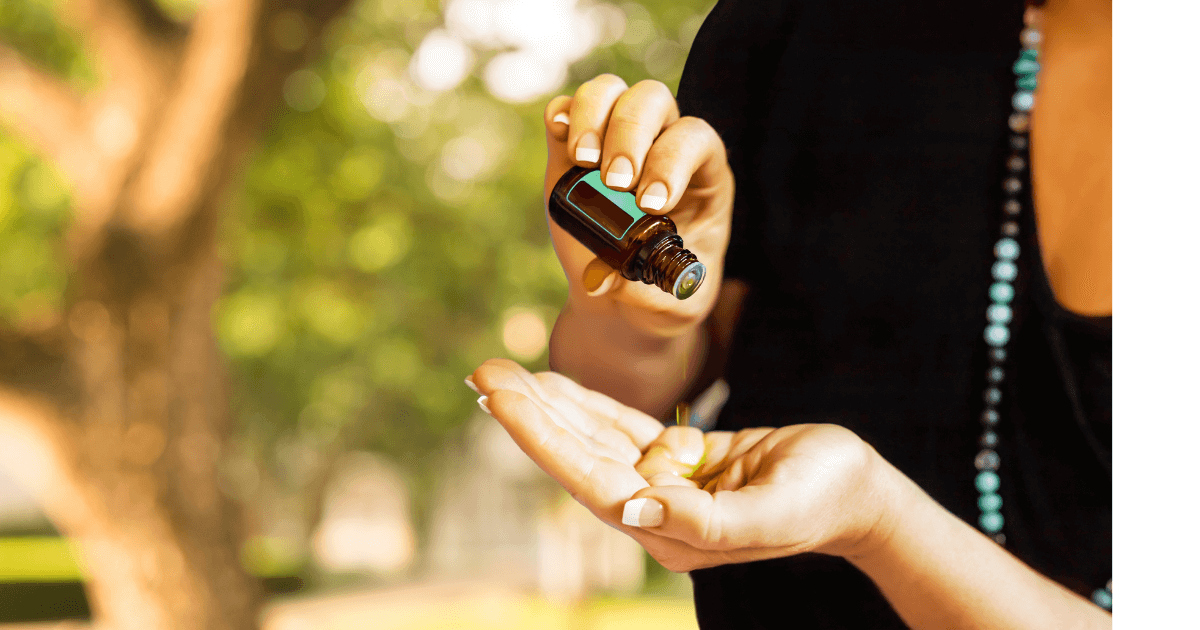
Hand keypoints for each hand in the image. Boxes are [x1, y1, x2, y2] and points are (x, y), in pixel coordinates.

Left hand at [468, 359, 899, 572]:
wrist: (858, 492)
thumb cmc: (822, 500)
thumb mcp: (772, 513)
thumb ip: (703, 520)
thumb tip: (634, 506)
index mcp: (669, 531)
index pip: (589, 480)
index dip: (541, 437)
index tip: (499, 400)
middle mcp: (655, 511)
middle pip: (578, 455)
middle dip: (529, 414)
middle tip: (481, 373)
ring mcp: (664, 483)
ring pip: (593, 437)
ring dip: (548, 404)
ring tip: (499, 372)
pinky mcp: (679, 458)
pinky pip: (622, 427)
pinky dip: (587, 405)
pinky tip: (551, 386)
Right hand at [542, 75, 734, 335]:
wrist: (622, 301)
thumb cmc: (659, 298)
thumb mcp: (673, 305)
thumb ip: (656, 291)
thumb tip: (613, 279)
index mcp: (703, 177)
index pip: (696, 139)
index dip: (673, 161)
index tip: (650, 204)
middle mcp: (663, 145)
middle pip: (653, 102)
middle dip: (631, 135)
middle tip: (613, 183)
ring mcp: (617, 141)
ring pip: (612, 92)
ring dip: (594, 117)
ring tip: (582, 162)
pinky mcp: (575, 150)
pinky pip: (569, 108)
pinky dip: (563, 114)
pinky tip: (561, 137)